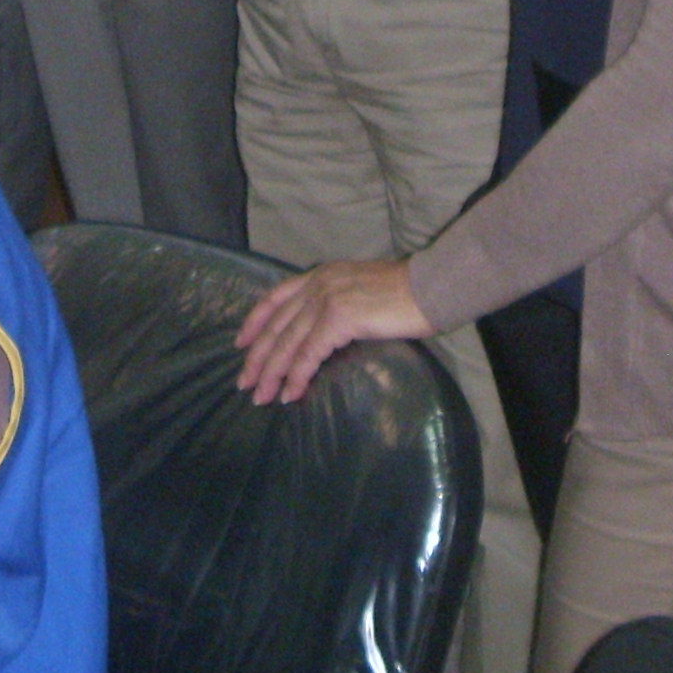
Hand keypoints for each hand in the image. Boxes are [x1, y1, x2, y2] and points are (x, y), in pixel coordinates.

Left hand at [235, 258, 430, 404]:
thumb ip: (337, 305)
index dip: (254, 322)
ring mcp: (328, 299)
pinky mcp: (340, 318)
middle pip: (276, 325)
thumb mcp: (360, 290)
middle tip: (245, 384)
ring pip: (288, 343)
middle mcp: (319, 284)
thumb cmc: (405, 294)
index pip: (275, 297)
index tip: (240, 343)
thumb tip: (322, 336)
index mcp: (322, 275)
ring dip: (271, 374)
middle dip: (257, 358)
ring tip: (262, 397)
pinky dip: (296, 376)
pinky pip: (309, 354)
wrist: (432, 286)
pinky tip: (290, 394)